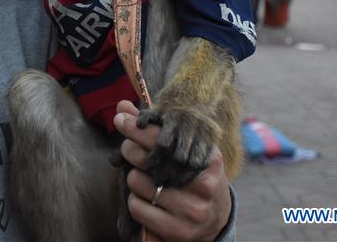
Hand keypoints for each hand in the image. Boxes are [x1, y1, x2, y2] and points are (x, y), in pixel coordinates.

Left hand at [113, 100, 231, 241]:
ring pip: (138, 182)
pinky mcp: (178, 230)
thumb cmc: (194, 178)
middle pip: (148, 158)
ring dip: (134, 178)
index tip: (121, 119)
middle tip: (130, 150)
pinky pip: (137, 207)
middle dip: (131, 150)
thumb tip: (122, 107)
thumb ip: (154, 129)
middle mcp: (203, 184)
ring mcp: (191, 210)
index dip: (138, 128)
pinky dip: (135, 201)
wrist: (216, 220)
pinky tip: (147, 200)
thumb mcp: (185, 151)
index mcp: (208, 159)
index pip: (165, 139)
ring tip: (146, 180)